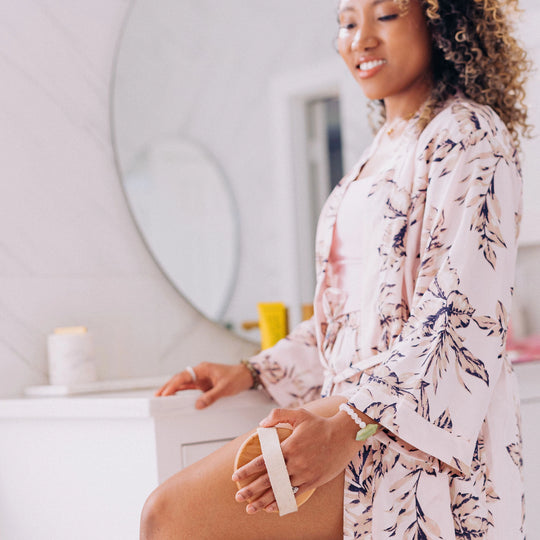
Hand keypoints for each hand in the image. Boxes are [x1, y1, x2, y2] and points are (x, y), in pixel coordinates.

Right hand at [155, 362, 253, 408]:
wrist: (247, 375)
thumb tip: (198, 405)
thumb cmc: (237, 377)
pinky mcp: (204, 384)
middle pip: (180, 378)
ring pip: (183, 383)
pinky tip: (175, 398)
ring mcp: (201, 378)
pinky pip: (190, 388)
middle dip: (168, 387)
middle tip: (157, 397)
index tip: (165, 393)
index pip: (184, 376)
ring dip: (173, 390)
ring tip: (162, 398)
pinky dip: (182, 393)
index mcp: (203, 369)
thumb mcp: (225, 388)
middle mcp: (200, 372)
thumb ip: (211, 396)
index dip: (173, 385)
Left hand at [231, 405, 362, 513]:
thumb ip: (278, 416)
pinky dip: (282, 501)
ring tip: (250, 508)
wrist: (344, 436)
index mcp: (289, 446)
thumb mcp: (299, 414)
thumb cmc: (320, 424)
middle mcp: (296, 462)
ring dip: (264, 500)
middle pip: (269, 479)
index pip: (264, 461)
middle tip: (238, 497)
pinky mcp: (314, 481)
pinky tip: (271, 507)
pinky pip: (294, 494)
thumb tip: (261, 424)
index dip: (248, 470)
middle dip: (252, 490)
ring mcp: (305, 474)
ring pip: (280, 490)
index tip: (235, 476)